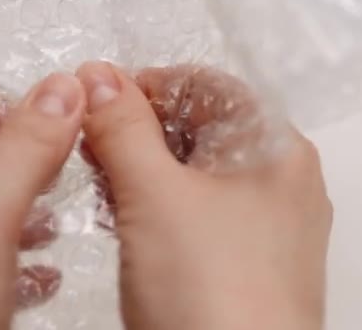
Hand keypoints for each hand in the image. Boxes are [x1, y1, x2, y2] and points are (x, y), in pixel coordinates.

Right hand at [76, 62, 332, 329]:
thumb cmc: (208, 286)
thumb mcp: (155, 196)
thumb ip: (123, 128)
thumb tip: (96, 74)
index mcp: (274, 149)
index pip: (208, 86)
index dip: (148, 84)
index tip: (95, 98)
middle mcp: (274, 181)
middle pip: (198, 129)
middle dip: (137, 129)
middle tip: (87, 142)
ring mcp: (257, 225)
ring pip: (189, 173)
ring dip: (138, 167)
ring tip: (95, 178)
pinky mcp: (235, 260)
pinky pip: (190, 211)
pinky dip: (151, 203)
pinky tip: (117, 214)